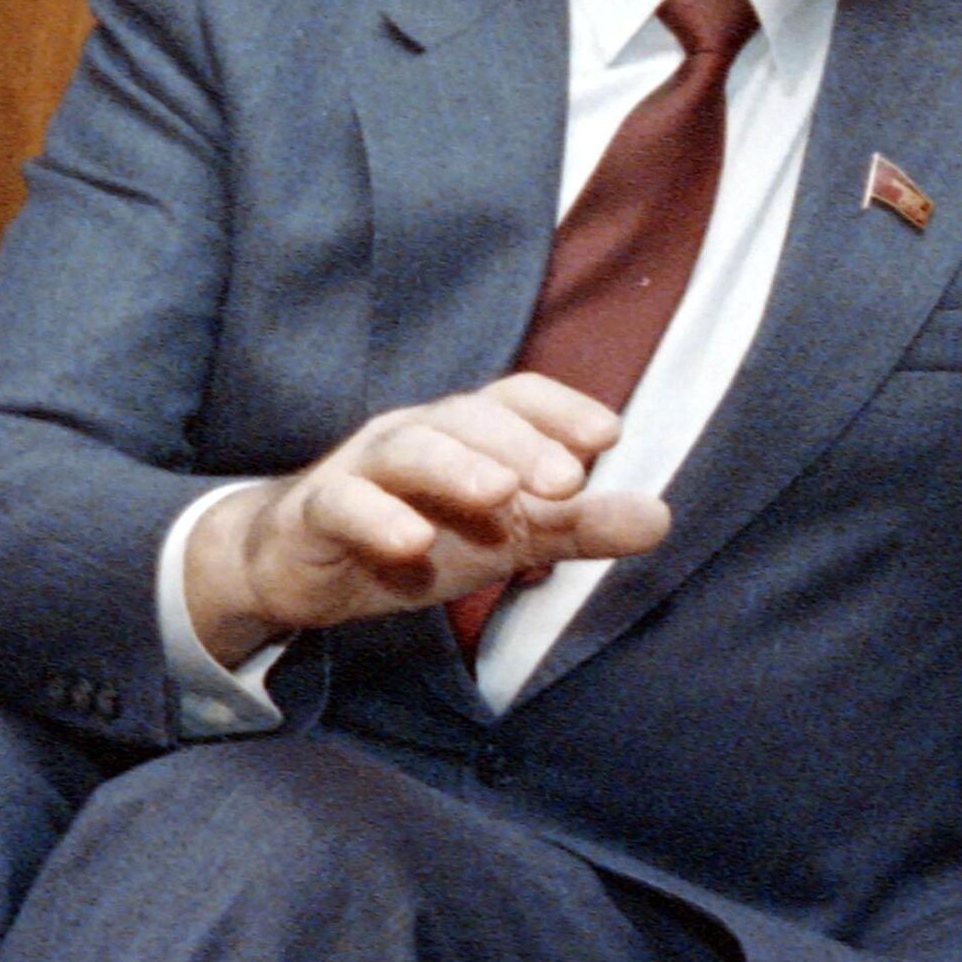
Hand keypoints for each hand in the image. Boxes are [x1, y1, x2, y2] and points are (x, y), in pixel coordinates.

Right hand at [186, 373, 667, 658]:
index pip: (518, 398)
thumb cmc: (417, 534)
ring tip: (501, 494)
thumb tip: (661, 518)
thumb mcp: (507, 537)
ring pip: (409, 450)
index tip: (610, 435)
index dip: (561, 409)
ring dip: (457, 468)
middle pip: (470, 419)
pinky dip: (376, 519)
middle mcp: (418, 435)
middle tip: (568, 481)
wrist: (301, 563)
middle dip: (523, 444)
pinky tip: (411, 543)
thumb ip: (579, 527)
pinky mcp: (317, 513)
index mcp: (468, 432)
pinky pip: (344, 505)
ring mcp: (362, 469)